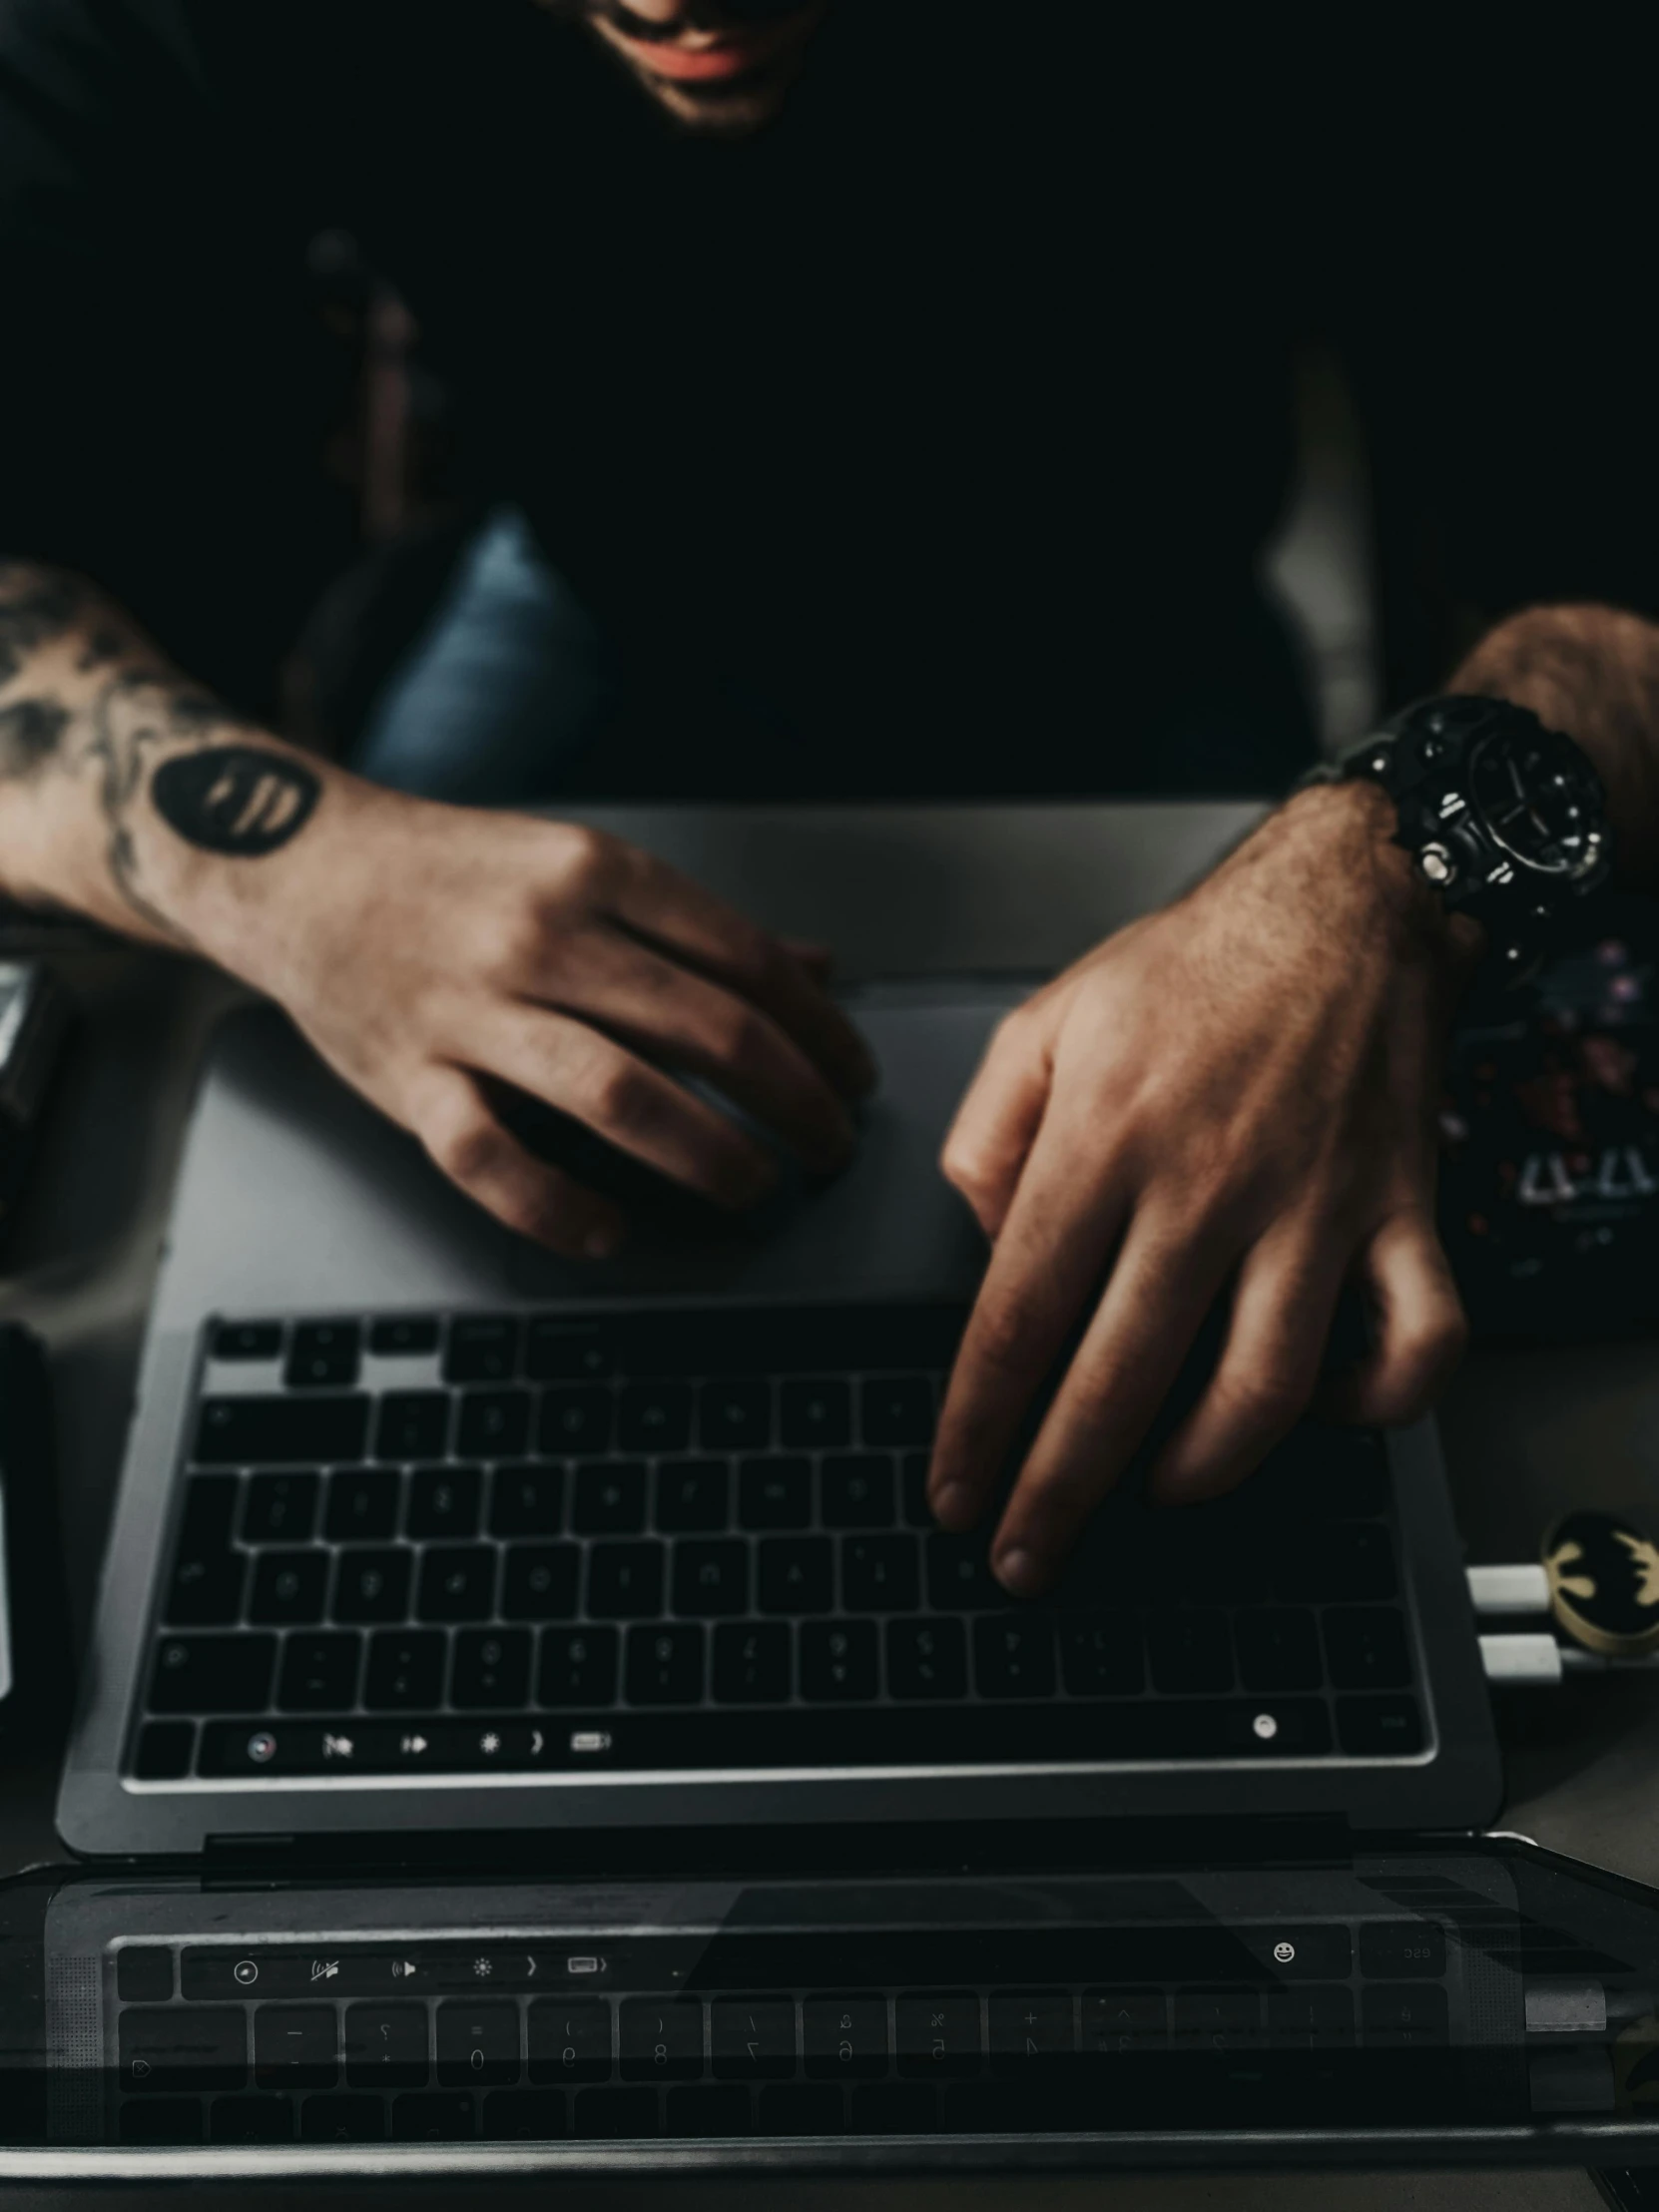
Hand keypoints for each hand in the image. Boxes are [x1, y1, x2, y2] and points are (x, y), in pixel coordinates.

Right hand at [218, 781, 875, 1255]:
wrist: (301, 868)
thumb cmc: (458, 877)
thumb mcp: (585, 869)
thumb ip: (699, 928)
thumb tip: (818, 971)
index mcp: (598, 873)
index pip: (746, 961)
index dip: (821, 1032)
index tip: (854, 1078)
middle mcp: (542, 935)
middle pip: (707, 1029)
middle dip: (794, 1102)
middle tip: (831, 1147)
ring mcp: (470, 1008)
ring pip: (616, 1094)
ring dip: (709, 1155)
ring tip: (757, 1189)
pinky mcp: (408, 1076)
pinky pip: (489, 1158)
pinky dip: (557, 1207)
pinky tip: (611, 1233)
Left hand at [928, 782, 1475, 1596]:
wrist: (1346, 906)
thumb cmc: (1193, 966)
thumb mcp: (1044, 1018)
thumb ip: (985, 1135)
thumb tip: (984, 1246)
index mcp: (1104, 1138)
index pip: (1018, 1318)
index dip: (977, 1426)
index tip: (955, 1491)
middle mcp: (1208, 1185)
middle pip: (1118, 1381)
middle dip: (1057, 1491)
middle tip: (1023, 1556)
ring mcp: (1316, 1208)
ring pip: (1262, 1391)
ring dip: (1198, 1474)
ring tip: (1151, 1497)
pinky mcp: (1404, 1217)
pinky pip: (1416, 1346)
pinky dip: (1374, 1407)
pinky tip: (1318, 1413)